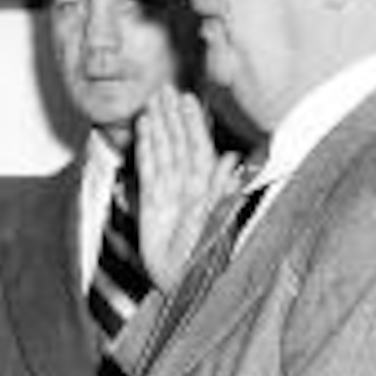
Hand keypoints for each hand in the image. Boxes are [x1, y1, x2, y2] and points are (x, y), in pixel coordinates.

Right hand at [136, 88, 236, 288]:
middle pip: (179, 143)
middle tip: (165, 90)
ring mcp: (170, 193)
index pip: (198, 148)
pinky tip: (144, 129)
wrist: (182, 285)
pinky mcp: (153, 204)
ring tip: (153, 102)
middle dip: (172, 117)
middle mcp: (189, 187)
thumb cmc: (204, 259)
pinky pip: (149, 168)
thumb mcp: (217, 225)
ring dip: (159, 127)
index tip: (186, 99)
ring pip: (164, 152)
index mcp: (207, 189)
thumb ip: (222, 191)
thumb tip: (231, 160)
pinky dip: (146, 147)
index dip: (192, 123)